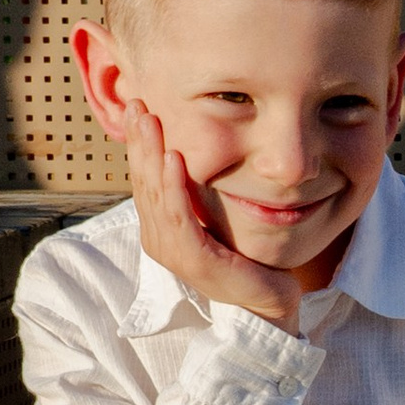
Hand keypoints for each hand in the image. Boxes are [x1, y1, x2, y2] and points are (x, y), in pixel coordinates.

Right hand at [124, 104, 304, 331]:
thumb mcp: (214, 220)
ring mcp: (174, 251)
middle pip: (144, 181)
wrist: (267, 301)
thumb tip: (188, 154)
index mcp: (161, 229)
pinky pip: (179, 216)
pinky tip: (174, 158)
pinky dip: (174, 186)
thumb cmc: (244, 260)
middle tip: (136, 104)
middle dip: (139, 141)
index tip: (138, 107)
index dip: (138, 143)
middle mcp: (160, 239)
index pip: (144, 179)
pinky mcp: (194, 260)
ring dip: (152, 155)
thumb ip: (196, 195)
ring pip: (156, 194)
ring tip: (151, 122)